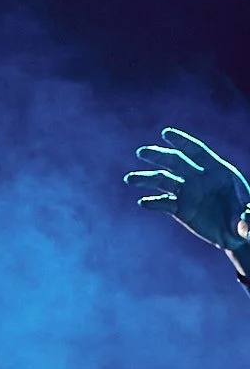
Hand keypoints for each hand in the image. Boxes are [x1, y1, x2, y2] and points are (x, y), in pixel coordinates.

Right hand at [126, 129, 249, 250]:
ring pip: (163, 181)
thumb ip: (249, 216)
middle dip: (158, 156)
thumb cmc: (248, 221)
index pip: (197, 152)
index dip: (181, 141)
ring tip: (130, 178)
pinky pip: (163, 203)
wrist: (237, 235)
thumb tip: (247, 215)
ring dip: (146, 179)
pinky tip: (143, 202)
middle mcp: (200, 179)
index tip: (165, 134)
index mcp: (219, 171)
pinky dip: (153, 202)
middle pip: (175, 162)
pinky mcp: (180, 209)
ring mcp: (188, 193)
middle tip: (141, 152)